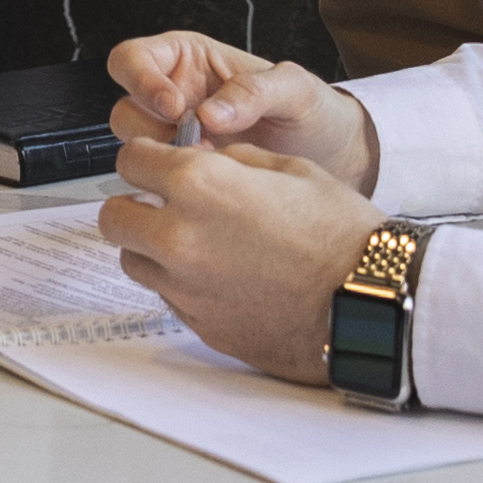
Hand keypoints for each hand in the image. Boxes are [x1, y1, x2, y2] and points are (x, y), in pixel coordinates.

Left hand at [94, 138, 389, 384]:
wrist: (369, 303)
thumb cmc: (341, 235)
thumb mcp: (290, 168)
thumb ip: (233, 160)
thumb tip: (206, 158)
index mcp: (200, 184)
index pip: (131, 159)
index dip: (147, 158)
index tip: (160, 164)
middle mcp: (179, 236)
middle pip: (113, 216)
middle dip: (135, 205)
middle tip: (165, 205)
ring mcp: (184, 287)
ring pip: (132, 260)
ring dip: (150, 247)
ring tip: (194, 243)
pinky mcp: (198, 324)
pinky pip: (166, 296)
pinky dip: (179, 283)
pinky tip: (219, 277)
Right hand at [104, 30, 375, 180]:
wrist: (338, 163)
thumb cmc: (316, 115)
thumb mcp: (296, 90)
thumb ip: (255, 90)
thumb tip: (209, 113)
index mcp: (189, 61)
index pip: (133, 59)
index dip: (141, 81)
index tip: (174, 107)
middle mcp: (174, 97)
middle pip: (125, 107)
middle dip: (152, 129)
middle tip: (195, 144)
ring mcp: (177, 140)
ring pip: (135, 147)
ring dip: (163, 159)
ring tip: (211, 165)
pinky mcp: (186, 176)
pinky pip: (159, 180)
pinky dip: (176, 184)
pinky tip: (212, 187)